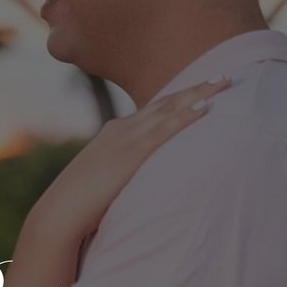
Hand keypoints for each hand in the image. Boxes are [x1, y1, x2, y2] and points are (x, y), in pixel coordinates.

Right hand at [28, 78, 230, 242]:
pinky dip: (186, 115)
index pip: (154, 109)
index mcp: (116, 133)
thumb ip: (124, 173)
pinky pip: (165, 130)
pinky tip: (206, 106)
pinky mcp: (132, 154)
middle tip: (225, 75)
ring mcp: (127, 139)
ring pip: (170, 109)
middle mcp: (122, 129)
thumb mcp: (105, 180)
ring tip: (225, 81)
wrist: (60, 211)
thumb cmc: (82, 203)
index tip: (203, 87)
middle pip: (166, 102)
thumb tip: (138, 181)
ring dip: (199, 93)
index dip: (180, 97)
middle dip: (197, 87)